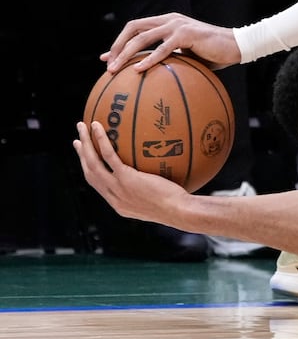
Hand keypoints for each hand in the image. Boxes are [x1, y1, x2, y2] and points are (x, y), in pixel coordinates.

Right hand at [75, 120, 189, 225]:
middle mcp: (113, 197)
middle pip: (90, 173)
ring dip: (85, 144)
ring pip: (93, 163)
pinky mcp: (126, 178)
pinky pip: (109, 156)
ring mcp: (117, 188)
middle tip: (78, 139)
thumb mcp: (161, 202)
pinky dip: (101, 140)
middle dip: (82, 155)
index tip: (86, 158)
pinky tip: (97, 126)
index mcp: (119, 203)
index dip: (90, 171)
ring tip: (82, 126)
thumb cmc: (179, 207)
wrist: (178, 212)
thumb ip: (154, 190)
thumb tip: (164, 173)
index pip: (99, 186)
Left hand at [103, 12, 241, 73]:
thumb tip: (153, 75)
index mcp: (168, 22)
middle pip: (133, 28)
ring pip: (143, 37)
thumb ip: (170, 58)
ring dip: (125, 53)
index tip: (107, 58)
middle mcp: (170, 19)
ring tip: (114, 69)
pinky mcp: (186, 34)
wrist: (237, 46)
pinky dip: (148, 59)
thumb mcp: (187, 54)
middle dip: (117, 46)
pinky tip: (138, 70)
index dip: (119, 42)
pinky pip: (162, 48)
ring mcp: (177, 25)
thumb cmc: (213, 54)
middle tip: (107, 64)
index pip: (136, 27)